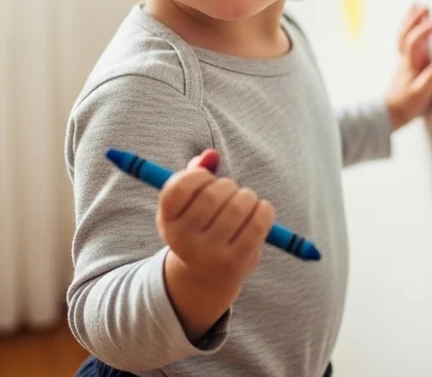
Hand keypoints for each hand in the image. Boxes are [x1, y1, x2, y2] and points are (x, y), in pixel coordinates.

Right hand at [157, 150, 275, 339]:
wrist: (207, 277)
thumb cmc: (200, 227)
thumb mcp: (189, 204)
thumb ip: (195, 173)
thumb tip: (211, 155)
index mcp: (167, 222)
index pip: (179, 188)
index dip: (198, 175)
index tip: (207, 178)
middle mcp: (183, 241)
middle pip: (213, 194)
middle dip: (228, 185)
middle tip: (231, 192)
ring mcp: (208, 254)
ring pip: (238, 205)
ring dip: (247, 196)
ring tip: (245, 202)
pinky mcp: (234, 262)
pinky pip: (257, 223)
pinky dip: (264, 209)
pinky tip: (260, 211)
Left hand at [385, 3, 431, 130]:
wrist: (389, 115)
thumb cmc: (406, 106)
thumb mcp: (421, 96)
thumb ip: (430, 81)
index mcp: (411, 65)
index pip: (414, 42)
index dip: (422, 32)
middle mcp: (406, 60)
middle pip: (406, 34)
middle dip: (414, 19)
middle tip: (423, 5)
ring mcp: (404, 62)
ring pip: (403, 36)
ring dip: (409, 21)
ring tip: (414, 7)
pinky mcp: (405, 66)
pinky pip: (405, 41)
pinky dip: (408, 30)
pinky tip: (411, 27)